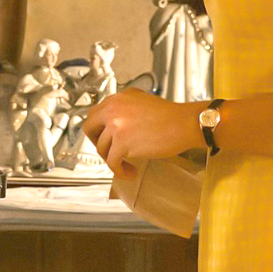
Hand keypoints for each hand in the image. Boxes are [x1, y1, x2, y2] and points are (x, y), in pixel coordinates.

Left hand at [83, 89, 204, 176]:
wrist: (183, 124)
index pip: (94, 114)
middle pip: (89, 128)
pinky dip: (120, 171)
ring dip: (112, 159)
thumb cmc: (169, 115)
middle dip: (96, 142)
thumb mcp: (141, 100)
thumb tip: (114, 121)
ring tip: (126, 165)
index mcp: (116, 99)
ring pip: (102, 148)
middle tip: (108, 151)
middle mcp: (112, 110)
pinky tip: (130, 172)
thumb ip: (124, 106)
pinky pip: (112, 162)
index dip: (98, 129)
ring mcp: (115, 126)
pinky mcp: (122, 143)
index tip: (104, 138)